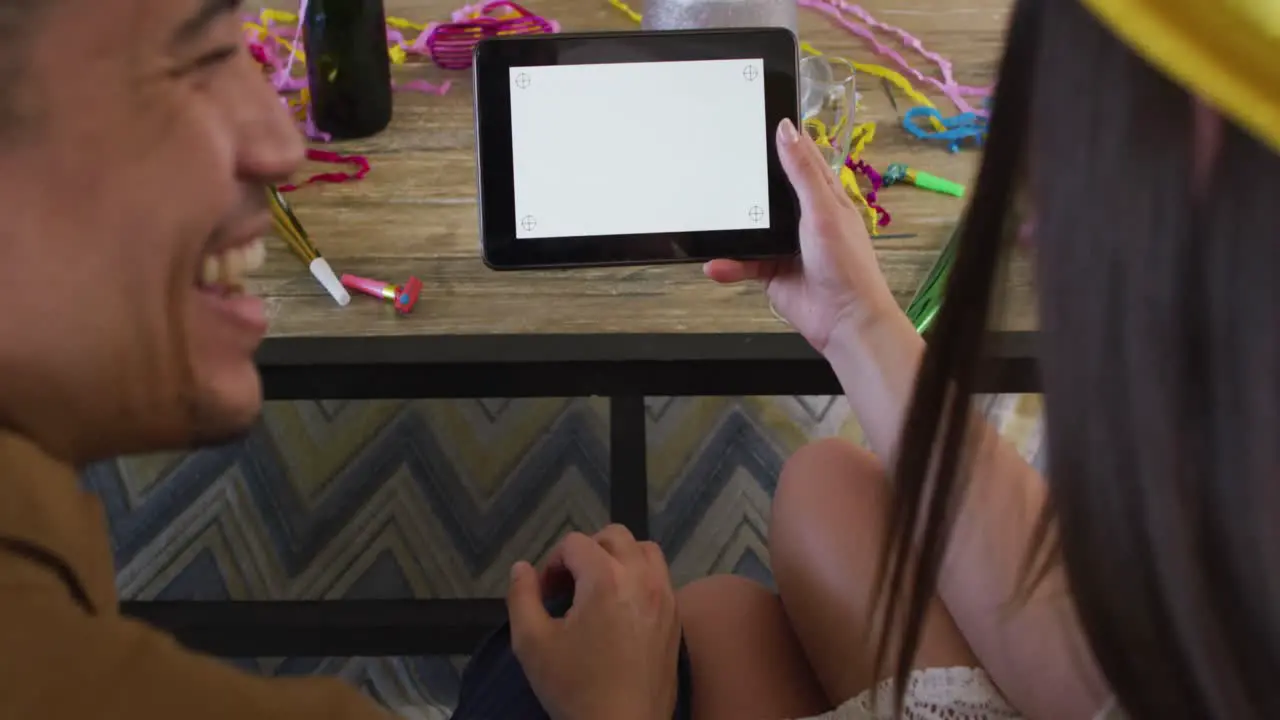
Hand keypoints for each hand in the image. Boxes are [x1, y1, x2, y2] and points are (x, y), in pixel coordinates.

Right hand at [507, 526, 680, 719]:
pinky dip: (640, 578)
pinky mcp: (676, 617)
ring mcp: (665, 596)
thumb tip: (522, 568)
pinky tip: (622, 610)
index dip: (553, 564)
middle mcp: (641, 577)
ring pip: (645, 550)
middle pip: (614, 536)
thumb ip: (521, 596)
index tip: (546, 596)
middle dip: (586, 552)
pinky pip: (661, 577)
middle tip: (570, 587)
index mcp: (605, 578)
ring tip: (599, 590)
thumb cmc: (575, 687)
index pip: (574, 543)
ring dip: (619, 558)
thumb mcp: (531, 643)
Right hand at [704, 118, 899, 353]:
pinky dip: (729, 265)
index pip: (801, 160)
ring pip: (752, 229)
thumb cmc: (846, 263)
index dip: (782, 142)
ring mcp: (786, 245)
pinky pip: (743, 262)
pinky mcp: (771, 271)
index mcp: (824, 197)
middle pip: (769, 193)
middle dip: (746, 185)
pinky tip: (714, 264)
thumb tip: (785, 130)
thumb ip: (802, 172)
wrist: (844, 319)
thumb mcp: (822, 210)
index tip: (754, 122)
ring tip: (708, 219)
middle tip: (716, 167)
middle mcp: (804, 218)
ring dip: (732, 229)